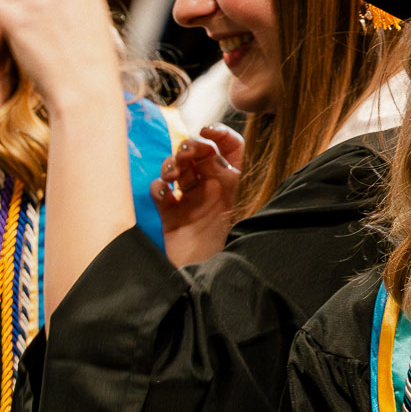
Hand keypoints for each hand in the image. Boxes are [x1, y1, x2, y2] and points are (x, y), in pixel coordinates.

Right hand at [153, 125, 243, 266]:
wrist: (216, 279)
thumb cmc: (240, 244)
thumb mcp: (251, 205)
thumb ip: (246, 176)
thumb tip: (245, 144)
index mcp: (236, 181)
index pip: (230, 146)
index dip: (220, 133)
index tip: (208, 132)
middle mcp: (214, 188)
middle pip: (199, 153)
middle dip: (190, 146)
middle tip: (187, 153)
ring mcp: (191, 201)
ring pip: (177, 168)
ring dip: (172, 164)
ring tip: (174, 174)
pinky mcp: (172, 216)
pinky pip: (161, 193)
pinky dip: (158, 187)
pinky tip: (164, 192)